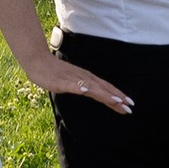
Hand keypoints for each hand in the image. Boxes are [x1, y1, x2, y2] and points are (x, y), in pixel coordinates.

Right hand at [20, 49, 134, 114]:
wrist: (38, 61)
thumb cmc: (54, 72)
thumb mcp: (72, 81)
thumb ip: (82, 86)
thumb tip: (92, 92)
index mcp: (86, 78)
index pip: (105, 88)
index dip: (118, 95)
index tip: (129, 105)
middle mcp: (83, 77)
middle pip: (103, 88)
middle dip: (117, 97)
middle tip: (130, 107)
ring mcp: (74, 78)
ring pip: (92, 87)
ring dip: (105, 94)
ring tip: (117, 101)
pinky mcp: (63, 81)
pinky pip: (73, 85)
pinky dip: (82, 88)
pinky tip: (88, 91)